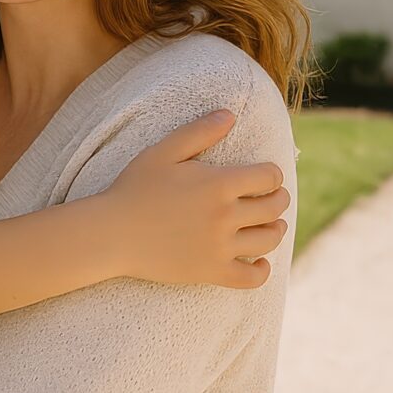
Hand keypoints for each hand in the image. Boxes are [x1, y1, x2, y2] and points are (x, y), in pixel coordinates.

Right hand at [97, 108, 288, 287]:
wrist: (112, 233)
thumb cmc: (134, 188)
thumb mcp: (164, 152)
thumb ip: (199, 132)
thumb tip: (230, 114)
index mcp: (218, 184)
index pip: (269, 177)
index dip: (272, 174)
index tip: (267, 175)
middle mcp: (225, 216)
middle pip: (274, 208)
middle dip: (279, 199)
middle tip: (276, 197)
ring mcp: (220, 248)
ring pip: (269, 240)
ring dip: (277, 230)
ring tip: (273, 224)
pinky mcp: (212, 272)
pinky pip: (251, 278)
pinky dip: (262, 271)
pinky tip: (260, 262)